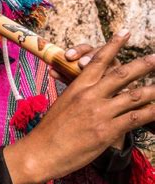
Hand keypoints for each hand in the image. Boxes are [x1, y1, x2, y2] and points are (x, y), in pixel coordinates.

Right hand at [4, 30, 153, 183]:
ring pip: (134, 95)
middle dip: (143, 64)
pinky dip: (151, 112)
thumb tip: (86, 90)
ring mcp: (100, 112)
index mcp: (77, 87)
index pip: (98, 60)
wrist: (40, 151)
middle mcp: (90, 95)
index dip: (114, 44)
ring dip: (153, 89)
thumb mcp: (61, 105)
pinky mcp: (107, 131)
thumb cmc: (48, 131)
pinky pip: (136, 118)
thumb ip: (76, 94)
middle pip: (121, 73)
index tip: (125, 32)